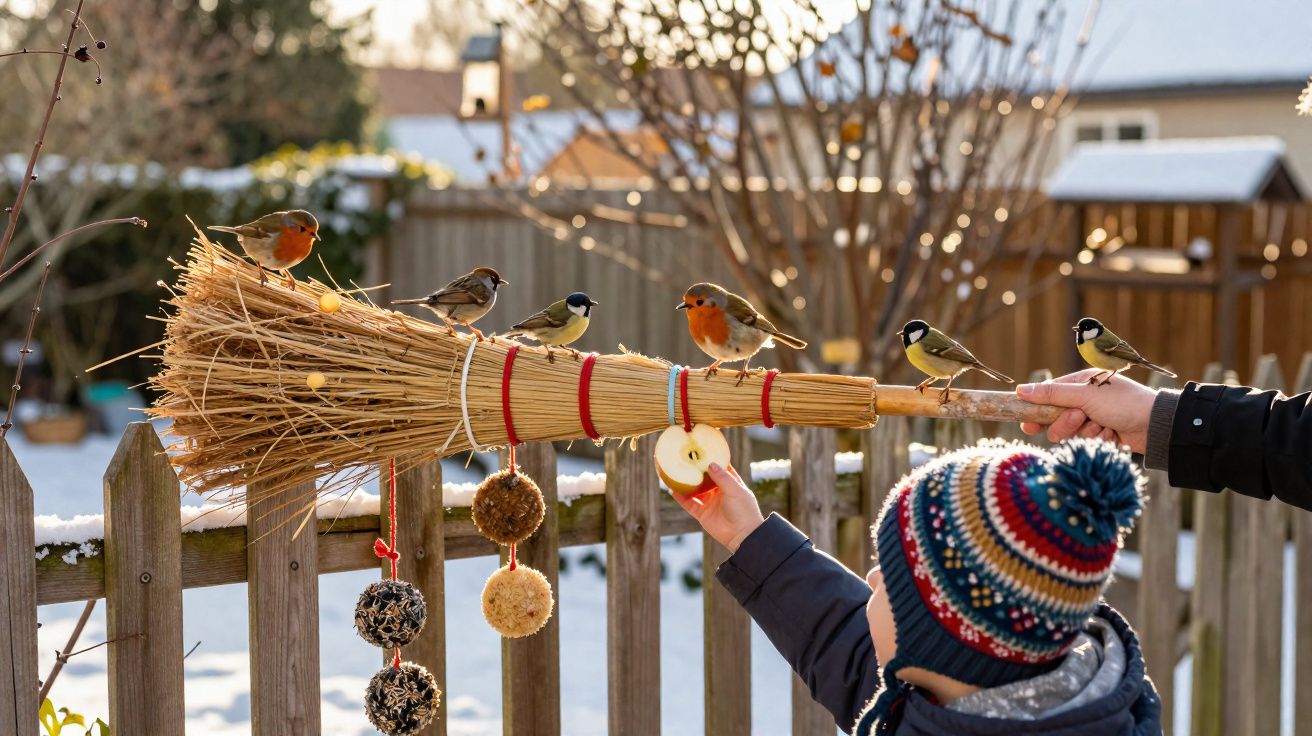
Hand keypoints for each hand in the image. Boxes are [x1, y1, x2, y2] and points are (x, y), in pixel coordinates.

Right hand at [672, 463, 764, 552]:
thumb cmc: (744, 511)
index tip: (703, 448)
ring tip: (674, 472)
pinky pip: (688, 503)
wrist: (742, 536)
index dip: (712, 458)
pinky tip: (672, 489)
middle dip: (695, 469)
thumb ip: (723, 477)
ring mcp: (709, 502)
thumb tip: (710, 464)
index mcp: (730, 483)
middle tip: (685, 458)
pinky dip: (680, 497)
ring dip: (685, 482)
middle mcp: (718, 491)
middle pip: (704, 477)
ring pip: (694, 489)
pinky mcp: (702, 513)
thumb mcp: (735, 490)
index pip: (720, 467)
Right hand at [1015, 369, 1157, 452]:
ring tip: (1103, 425)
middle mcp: (1084, 400)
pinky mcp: (1101, 434)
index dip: (1036, 410)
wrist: (1155, 425)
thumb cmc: (1122, 402)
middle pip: (1056, 419)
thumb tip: (1021, 390)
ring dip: (1085, 431)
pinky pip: (1086, 441)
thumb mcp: (1085, 394)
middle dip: (1067, 423)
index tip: (1027, 424)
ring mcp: (1093, 418)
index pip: (1048, 396)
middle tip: (1079, 419)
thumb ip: (1052, 394)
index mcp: (1080, 384)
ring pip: (1071, 433)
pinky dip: (1098, 439)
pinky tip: (1112, 433)